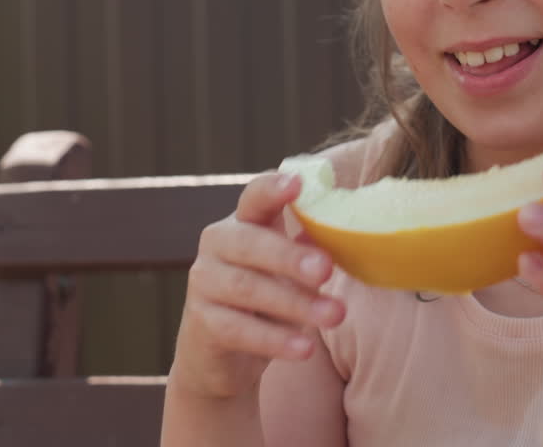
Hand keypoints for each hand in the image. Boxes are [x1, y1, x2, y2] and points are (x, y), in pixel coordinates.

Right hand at [168, 172, 346, 401]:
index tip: (297, 184)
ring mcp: (204, 282)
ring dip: (295, 303)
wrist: (222, 358)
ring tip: (334, 315)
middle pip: (250, 243)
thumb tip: (341, 238)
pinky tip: (305, 349)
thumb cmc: (266, 301)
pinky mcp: (201, 323)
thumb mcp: (290, 273)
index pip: (254, 197)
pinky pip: (240, 330)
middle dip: (290, 256)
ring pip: (247, 288)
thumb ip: (309, 252)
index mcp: (243, 222)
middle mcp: (217, 245)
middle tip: (327, 270)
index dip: (273, 189)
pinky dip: (275, 340)